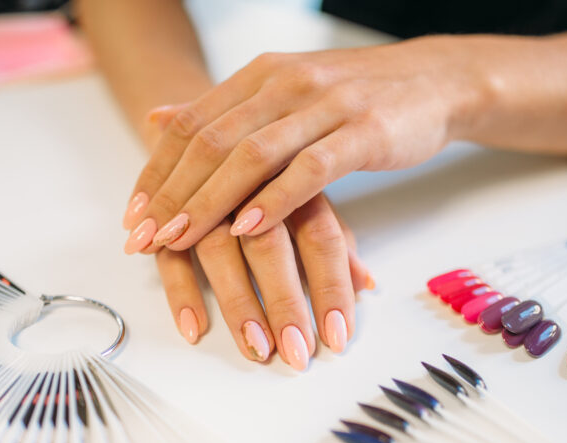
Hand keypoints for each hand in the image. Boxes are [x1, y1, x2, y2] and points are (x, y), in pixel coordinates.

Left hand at [120, 41, 469, 251]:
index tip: (132, 217)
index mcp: (260, 76)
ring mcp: (324, 105)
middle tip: (145, 239)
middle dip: (172, 195)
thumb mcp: (281, 95)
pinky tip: (248, 229)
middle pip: (212, 142)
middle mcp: (285, 84)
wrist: (434, 82)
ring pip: (252, 155)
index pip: (192, 125)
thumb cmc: (354, 99)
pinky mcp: (363, 131)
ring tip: (180, 241)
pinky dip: (275, 200)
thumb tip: (156, 119)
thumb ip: (222, 112)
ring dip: (210, 202)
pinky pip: (310, 169)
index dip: (157, 172)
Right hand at [126, 105, 373, 370]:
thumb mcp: (309, 195)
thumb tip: (368, 284)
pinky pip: (171, 254)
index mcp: (294, 178)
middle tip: (298, 352)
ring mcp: (205, 199)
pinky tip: (195, 329)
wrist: (207, 121)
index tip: (338, 336)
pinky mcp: (168, 214)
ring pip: (219, 250)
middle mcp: (249, 186)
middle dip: (286, 303)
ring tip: (256, 349)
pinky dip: (181, 292)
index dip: (331, 288)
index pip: (320, 237)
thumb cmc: (270, 167)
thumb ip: (335, 238)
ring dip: (239, 303)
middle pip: (270, 246)